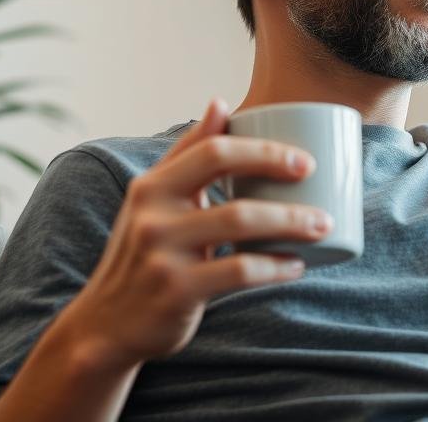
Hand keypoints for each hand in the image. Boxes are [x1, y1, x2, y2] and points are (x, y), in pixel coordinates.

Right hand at [65, 98, 332, 366]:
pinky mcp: (177, 289)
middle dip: (278, 169)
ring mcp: (163, 250)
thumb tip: (219, 102)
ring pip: (239, 220)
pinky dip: (275, 267)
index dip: (260, 148)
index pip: (211, 148)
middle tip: (315, 180)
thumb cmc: (143, 255)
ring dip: (290, 221)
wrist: (106, 325)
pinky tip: (296, 265)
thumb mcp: (153, 202)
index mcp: (151, 185)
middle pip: (226, 173)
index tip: (302, 159)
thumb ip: (186, 155)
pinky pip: (240, 270)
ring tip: (322, 226)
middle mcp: (152, 211)